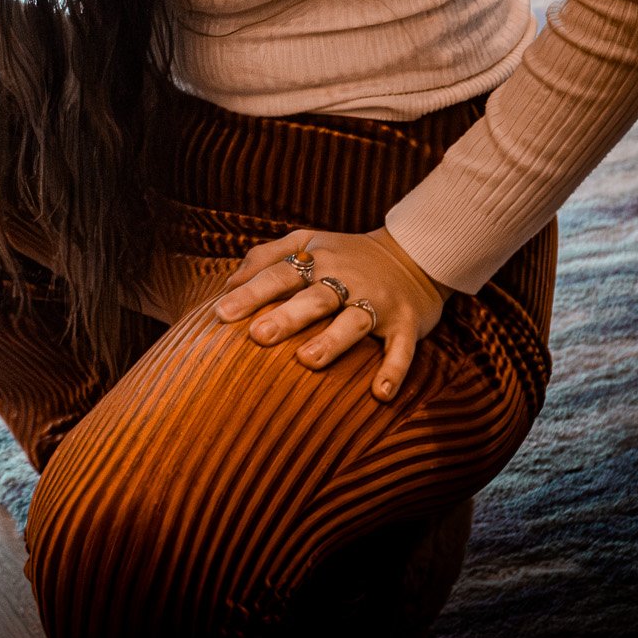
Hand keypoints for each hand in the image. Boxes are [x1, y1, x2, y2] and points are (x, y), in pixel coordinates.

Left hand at [213, 226, 452, 401]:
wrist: (415, 253)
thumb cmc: (345, 254)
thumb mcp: (306, 242)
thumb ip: (265, 257)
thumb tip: (227, 284)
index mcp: (317, 261)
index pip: (279, 274)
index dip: (251, 292)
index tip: (221, 313)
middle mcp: (347, 280)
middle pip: (315, 298)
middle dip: (288, 316)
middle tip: (259, 335)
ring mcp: (378, 302)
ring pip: (355, 322)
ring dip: (332, 341)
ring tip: (307, 360)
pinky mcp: (407, 324)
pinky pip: (401, 349)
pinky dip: (394, 370)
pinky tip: (380, 394)